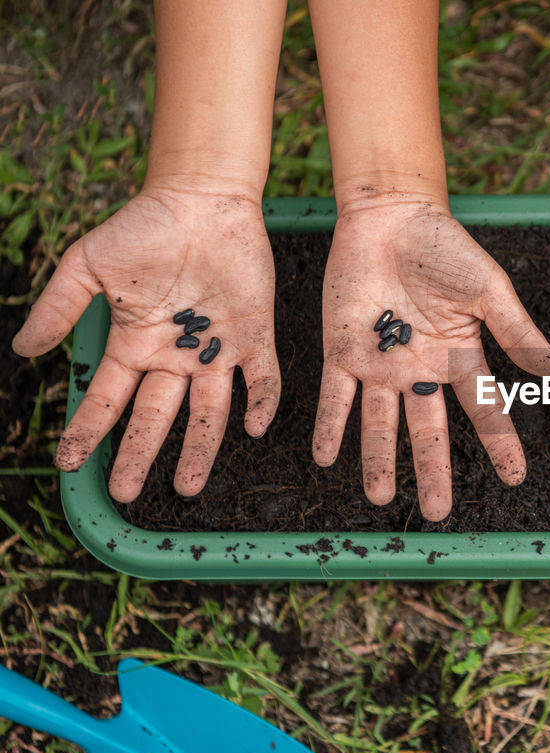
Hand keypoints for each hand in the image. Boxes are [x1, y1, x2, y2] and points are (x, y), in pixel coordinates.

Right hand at [12, 186, 280, 500]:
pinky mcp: (255, 335)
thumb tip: (23, 349)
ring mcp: (217, 349)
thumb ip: (60, 307)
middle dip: (138, 454)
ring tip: (187, 487)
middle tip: (125, 493)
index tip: (69, 463)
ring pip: (209, 411)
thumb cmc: (144, 227)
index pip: (108, 398)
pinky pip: (263, 377)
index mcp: (135, 343)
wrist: (201, 200)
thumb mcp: (89, 264)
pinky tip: (254, 429)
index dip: (88, 430)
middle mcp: (175, 356)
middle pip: (155, 417)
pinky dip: (261, 402)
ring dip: (199, 448)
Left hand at [312, 200, 549, 520]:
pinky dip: (331, 427)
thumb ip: (516, 331)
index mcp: (459, 356)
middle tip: (438, 512)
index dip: (500, 444)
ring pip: (380, 424)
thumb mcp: (489, 289)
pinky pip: (335, 398)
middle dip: (432, 471)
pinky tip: (327, 459)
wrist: (389, 217)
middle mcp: (420, 370)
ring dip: (380, 460)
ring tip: (381, 498)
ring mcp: (380, 365)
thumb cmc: (445, 247)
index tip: (515, 478)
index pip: (484, 409)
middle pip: (428, 431)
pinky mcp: (342, 352)